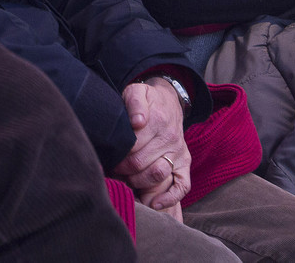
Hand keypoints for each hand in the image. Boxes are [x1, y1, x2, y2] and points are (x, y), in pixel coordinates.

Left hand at [110, 79, 191, 211]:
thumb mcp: (136, 91)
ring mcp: (179, 151)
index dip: (117, 155)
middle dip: (123, 170)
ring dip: (138, 182)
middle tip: (114, 169)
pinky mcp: (185, 162)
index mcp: (157, 120)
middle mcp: (170, 137)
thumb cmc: (147, 100)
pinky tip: (155, 203)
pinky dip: (170, 197)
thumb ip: (134, 103)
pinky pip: (182, 185)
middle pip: (140, 163)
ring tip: (127, 179)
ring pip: (157, 175)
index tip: (109, 157)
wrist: (169, 102)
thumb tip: (138, 121)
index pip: (132, 146)